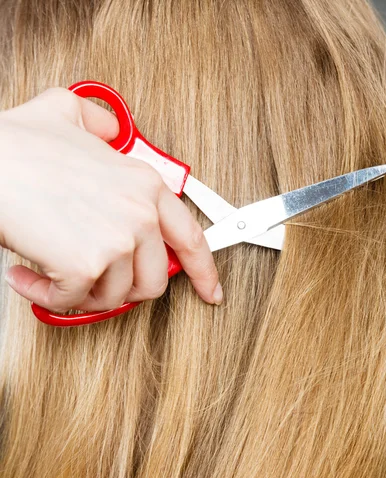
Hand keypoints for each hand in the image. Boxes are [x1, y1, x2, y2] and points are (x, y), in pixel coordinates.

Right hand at [0, 88, 222, 312]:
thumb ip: (98, 122)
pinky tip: (27, 276)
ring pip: (113, 297)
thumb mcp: (64, 112)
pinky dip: (47, 297)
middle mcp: (139, 214)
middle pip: (152, 282)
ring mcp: (117, 241)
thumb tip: (109, 131)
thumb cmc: (17, 146)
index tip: (211, 292)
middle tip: (95, 281)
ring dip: (80, 293)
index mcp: (145, 185)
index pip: (191, 239)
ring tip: (53, 272)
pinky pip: (73, 302)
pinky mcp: (86, 265)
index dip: (204, 272)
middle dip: (122, 289)